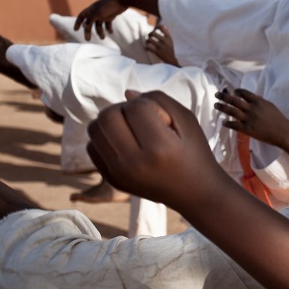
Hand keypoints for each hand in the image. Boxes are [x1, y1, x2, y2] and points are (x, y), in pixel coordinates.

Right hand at [74, 0, 126, 40]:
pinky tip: (111, 32)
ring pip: (99, 25)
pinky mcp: (110, 15)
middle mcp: (96, 12)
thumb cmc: (109, 5)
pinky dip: (108, 29)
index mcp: (92, 9)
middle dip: (88, 31)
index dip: (78, 23)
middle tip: (88, 39)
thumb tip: (84, 26)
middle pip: (89, 23)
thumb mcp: (99, 13)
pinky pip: (107, 24)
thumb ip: (91, 19)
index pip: (82, 16)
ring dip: (100, 32)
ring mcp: (103, 14)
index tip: (75, 30)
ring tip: (103, 38)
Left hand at [86, 91, 225, 209]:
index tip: (162, 118)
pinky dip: (105, 138)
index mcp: (159, 149)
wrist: (195, 193)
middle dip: (123, 108)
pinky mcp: (112, 179)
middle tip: (141, 118)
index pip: (135, 107)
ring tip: (131, 128)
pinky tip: (125, 142)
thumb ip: (159, 99)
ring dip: (110, 120)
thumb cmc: (194, 151)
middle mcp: (135, 164)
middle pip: (107, 116)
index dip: (148, 104)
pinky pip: (92, 146)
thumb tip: (127, 94)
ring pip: (94, 129)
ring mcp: (120, 174)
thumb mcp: (187, 120)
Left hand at [145, 24, 178, 65]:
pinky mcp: (157, 52)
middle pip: (153, 33)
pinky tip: (146, 48)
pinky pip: (148, 47)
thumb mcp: (170, 40)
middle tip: (150, 36)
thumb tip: (161, 25)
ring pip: (149, 40)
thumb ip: (166, 33)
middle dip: (149, 34)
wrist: (171, 60)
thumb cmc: (169, 49)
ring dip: (147, 40)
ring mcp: (161, 46)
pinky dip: (146, 47)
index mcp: (168, 37)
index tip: (155, 29)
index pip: (161, 27)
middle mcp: (165, 41)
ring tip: (148, 42)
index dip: (156, 26)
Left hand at [215, 88, 288, 146]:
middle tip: (216, 95)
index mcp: (257, 101)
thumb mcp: (269, 105)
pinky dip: (227, 123)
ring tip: (216, 105)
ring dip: (222, 107)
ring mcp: (248, 119)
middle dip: (224, 97)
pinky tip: (223, 122)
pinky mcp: (247, 129)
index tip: (233, 91)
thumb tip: (252, 97)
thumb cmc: (278, 119)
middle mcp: (251, 108)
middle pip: (234, 100)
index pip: (243, 93)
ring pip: (231, 111)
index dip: (237, 91)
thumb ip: (259, 101)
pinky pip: (234, 125)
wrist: (282, 132)